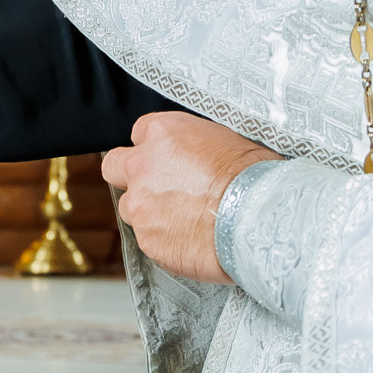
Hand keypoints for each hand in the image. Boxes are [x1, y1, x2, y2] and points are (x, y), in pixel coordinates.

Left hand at [100, 112, 282, 282]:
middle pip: (115, 167)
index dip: (154, 148)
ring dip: (150, 212)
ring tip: (185, 219)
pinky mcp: (146, 240)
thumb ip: (194, 145)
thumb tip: (194, 155)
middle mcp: (142, 166)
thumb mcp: (228, 140)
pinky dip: (165, 239)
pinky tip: (192, 238)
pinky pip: (148, 238)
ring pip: (130, 208)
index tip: (168, 160)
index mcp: (162, 132)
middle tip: (160, 188)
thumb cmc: (254, 177)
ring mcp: (140, 205)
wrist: (258, 218)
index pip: (139, 133)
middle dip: (132, 176)